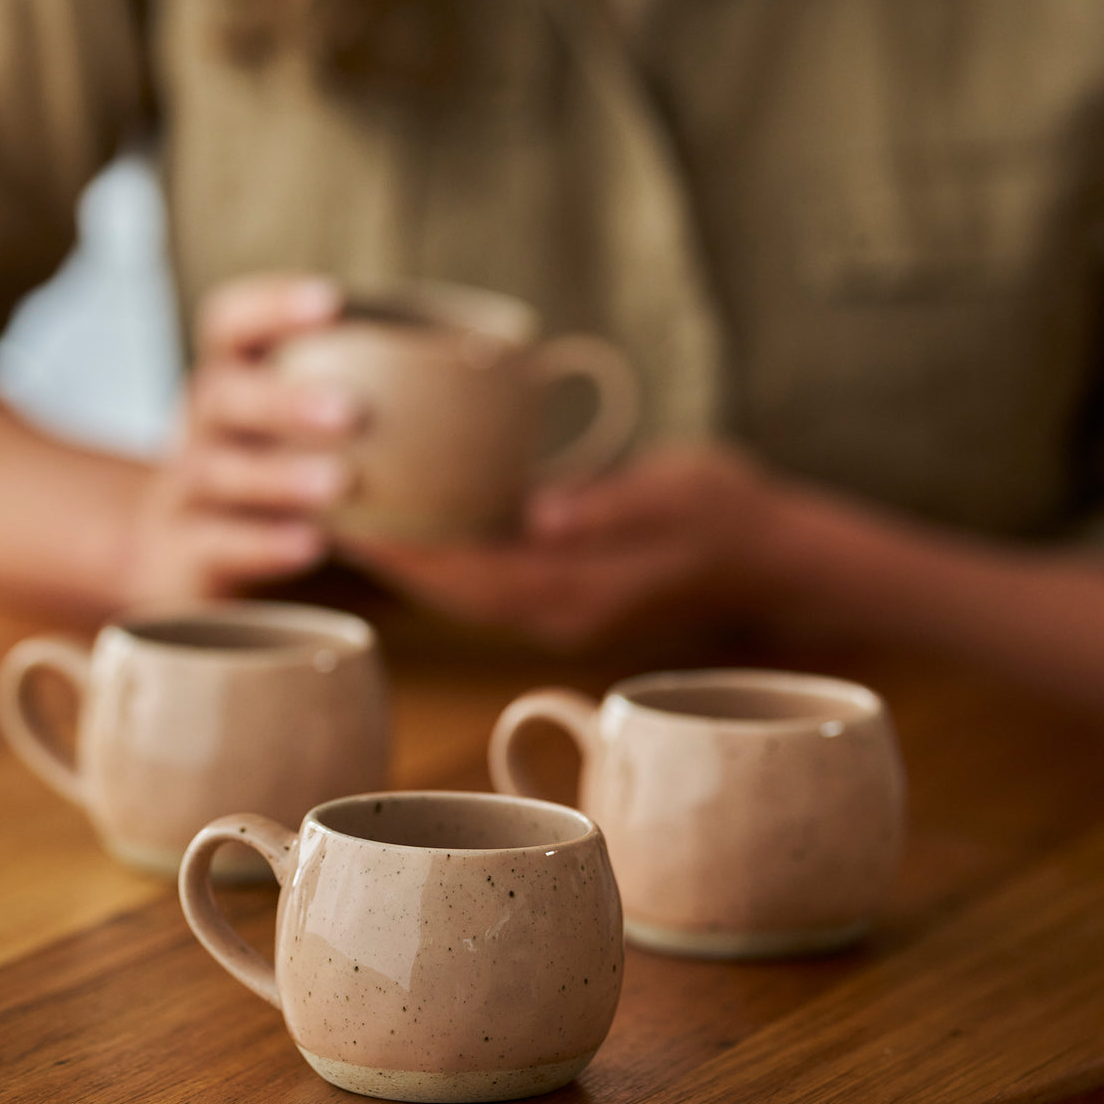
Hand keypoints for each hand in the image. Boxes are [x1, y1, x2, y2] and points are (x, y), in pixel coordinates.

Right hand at [123, 273, 363, 602]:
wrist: (178, 552)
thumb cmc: (278, 469)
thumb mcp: (303, 426)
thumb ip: (376, 398)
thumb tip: (514, 379)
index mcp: (232, 378)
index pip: (230, 322)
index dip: (272, 306)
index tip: (331, 302)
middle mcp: (203, 427)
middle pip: (223, 395)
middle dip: (285, 399)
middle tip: (352, 411)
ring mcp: (188, 492)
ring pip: (218, 472)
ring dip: (280, 476)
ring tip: (339, 483)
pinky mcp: (188, 556)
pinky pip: (216, 546)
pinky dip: (262, 544)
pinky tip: (309, 546)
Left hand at [341, 445, 796, 647]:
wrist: (773, 556)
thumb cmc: (732, 511)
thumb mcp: (682, 492)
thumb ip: (613, 506)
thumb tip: (541, 514)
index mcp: (583, 591)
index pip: (475, 579)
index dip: (411, 555)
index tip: (352, 521)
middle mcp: (562, 611)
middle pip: (456, 593)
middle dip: (395, 559)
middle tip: (329, 510)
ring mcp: (564, 608)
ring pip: (469, 593)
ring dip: (417, 562)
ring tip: (358, 516)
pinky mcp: (567, 595)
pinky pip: (492, 583)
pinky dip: (451, 558)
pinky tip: (423, 523)